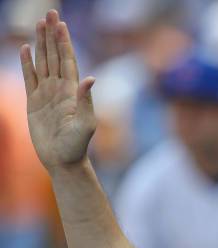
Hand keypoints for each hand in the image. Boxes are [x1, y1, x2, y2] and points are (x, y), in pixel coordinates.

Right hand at [20, 10, 96, 170]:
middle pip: (55, 56)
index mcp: (72, 92)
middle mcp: (60, 90)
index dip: (64, 42)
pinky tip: (25, 48)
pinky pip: (29, 78)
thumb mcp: (85, 124)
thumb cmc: (77, 146)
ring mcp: (46, 95)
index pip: (68, 60)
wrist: (63, 161)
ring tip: (39, 24)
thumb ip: (86, 101)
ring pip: (42, 63)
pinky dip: (27, 63)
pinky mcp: (34, 103)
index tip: (61, 23)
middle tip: (50, 13)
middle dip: (52, 35)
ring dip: (41, 44)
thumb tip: (90, 78)